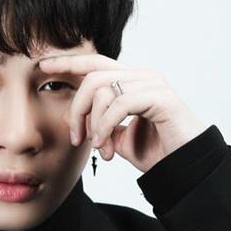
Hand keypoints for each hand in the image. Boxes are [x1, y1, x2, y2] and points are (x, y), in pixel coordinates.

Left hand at [39, 53, 208, 172]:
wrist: (188, 168)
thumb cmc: (157, 151)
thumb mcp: (118, 139)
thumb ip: (99, 125)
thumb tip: (74, 120)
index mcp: (130, 82)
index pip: (95, 63)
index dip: (68, 62)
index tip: (43, 65)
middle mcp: (142, 77)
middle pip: (93, 76)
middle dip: (76, 108)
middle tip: (75, 137)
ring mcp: (153, 84)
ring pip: (104, 89)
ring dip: (93, 122)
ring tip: (96, 146)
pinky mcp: (162, 97)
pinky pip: (121, 103)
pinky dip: (106, 125)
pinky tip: (105, 145)